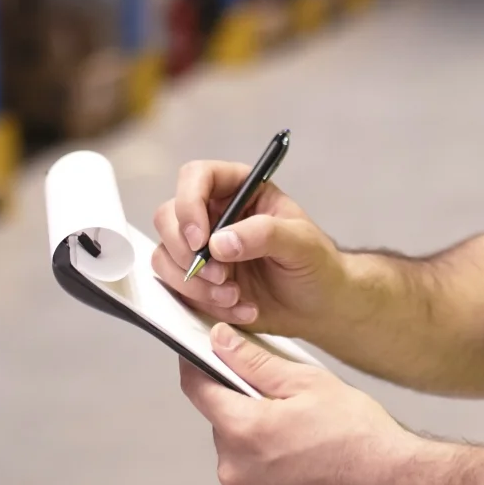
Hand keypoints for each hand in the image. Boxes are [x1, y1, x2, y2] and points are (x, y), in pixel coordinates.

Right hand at [151, 158, 350, 336]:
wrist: (318, 306)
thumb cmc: (316, 264)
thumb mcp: (302, 243)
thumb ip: (265, 234)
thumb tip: (219, 242)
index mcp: (239, 189)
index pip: (196, 177)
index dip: (189, 203)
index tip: (201, 239)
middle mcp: (214, 214)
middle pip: (168, 217)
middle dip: (187, 252)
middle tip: (221, 276)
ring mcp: (202, 248)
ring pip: (165, 255)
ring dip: (195, 283)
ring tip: (234, 296)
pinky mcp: (197, 279)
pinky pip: (177, 288)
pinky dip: (202, 302)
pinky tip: (239, 308)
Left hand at [177, 326, 427, 484]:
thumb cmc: (361, 435)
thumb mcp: (309, 382)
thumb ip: (255, 362)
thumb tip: (220, 341)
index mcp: (242, 430)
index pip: (197, 389)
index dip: (198, 366)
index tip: (203, 355)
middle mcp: (235, 472)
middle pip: (225, 426)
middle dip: (248, 412)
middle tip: (292, 407)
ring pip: (243, 460)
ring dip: (262, 448)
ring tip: (309, 444)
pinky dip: (276, 478)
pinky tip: (312, 471)